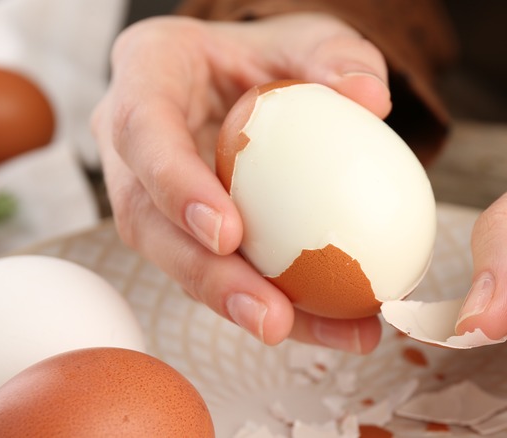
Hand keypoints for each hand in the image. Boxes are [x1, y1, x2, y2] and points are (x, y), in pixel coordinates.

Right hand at [91, 13, 390, 352]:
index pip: (144, 130)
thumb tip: (372, 100)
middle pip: (147, 220)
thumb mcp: (308, 36)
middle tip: (270, 315)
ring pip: (179, 261)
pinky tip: (329, 322)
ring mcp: (154, 193)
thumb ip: (338, 58)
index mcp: (146, 76)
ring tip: (310, 331)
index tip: (227, 234)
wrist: (250, 77)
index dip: (174, 187)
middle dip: (206, 276)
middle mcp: (134, 144)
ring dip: (242, 305)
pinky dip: (274, 300)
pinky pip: (220, 270)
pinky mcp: (185, 230)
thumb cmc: (268, 53)